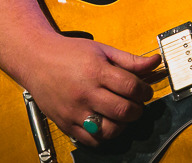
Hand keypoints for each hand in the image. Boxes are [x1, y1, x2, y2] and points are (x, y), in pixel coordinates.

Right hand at [21, 34, 160, 145]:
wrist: (36, 59)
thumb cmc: (69, 53)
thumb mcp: (102, 50)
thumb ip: (129, 60)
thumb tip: (155, 62)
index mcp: (96, 72)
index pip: (131, 87)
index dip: (145, 91)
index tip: (145, 91)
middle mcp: (85, 93)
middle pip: (123, 110)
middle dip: (137, 109)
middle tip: (136, 104)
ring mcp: (75, 111)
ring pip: (109, 129)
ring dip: (123, 125)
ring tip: (122, 114)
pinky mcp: (66, 123)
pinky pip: (91, 140)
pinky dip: (103, 136)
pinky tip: (106, 123)